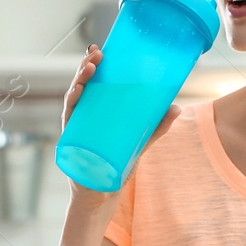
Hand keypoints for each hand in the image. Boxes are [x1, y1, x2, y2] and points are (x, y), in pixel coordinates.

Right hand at [60, 44, 179, 201]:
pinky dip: (71, 108)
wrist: (101, 196)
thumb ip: (156, 127)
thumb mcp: (139, 143)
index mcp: (95, 113)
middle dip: (85, 68)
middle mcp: (82, 118)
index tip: (99, 50)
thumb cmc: (116, 167)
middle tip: (96, 55)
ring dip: (78, 81)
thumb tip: (177, 107)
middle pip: (80, 87)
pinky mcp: (72, 143)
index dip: (92, 66)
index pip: (92, 85)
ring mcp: (75, 129)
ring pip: (72, 100)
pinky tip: (76, 95)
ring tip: (89, 68)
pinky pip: (68, 122)